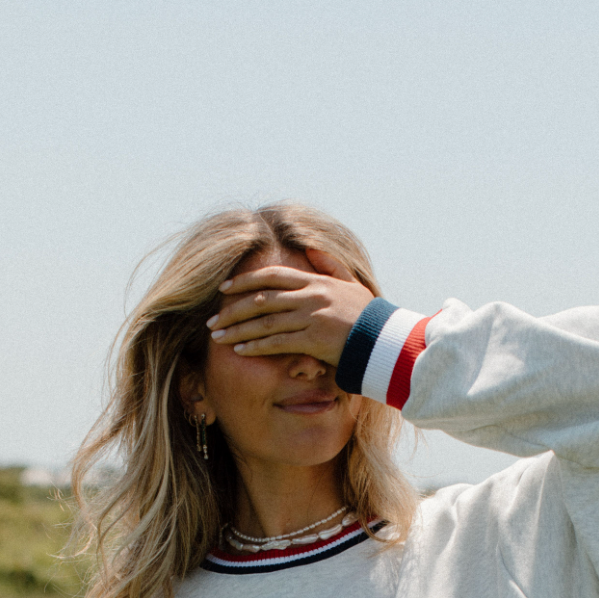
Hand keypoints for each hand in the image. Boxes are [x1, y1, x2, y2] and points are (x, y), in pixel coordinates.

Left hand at [207, 247, 374, 368]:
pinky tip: (239, 349)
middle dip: (233, 309)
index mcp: (316, 282)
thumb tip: (310, 248)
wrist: (385, 340)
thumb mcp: (350, 283)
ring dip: (238, 329)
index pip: (272, 276)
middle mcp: (310, 296)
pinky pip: (277, 342)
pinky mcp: (313, 339)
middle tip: (212, 319)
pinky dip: (256, 345)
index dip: (245, 282)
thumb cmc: (368, 316)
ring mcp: (311, 317)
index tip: (224, 289)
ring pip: (265, 321)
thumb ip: (329, 265)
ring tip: (218, 336)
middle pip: (262, 299)